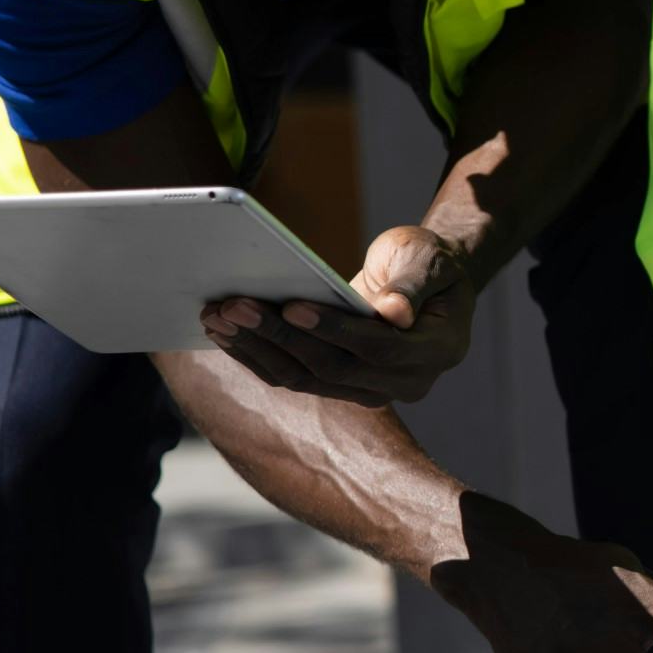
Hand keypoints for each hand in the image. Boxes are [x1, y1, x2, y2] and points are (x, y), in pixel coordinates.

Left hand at [201, 223, 476, 405]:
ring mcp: (370, 391)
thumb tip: (395, 312)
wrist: (428, 284)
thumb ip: (415, 284)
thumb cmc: (430, 262)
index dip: (334, 329)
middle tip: (233, 305)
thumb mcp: (432, 261)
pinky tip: (225, 332)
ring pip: (305, 378)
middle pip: (332, 368)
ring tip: (217, 316)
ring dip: (257, 348)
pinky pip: (294, 377)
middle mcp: (405, 382)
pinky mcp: (340, 387)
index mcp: (436, 351)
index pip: (379, 348)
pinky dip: (257, 354)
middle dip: (279, 336)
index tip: (291, 305)